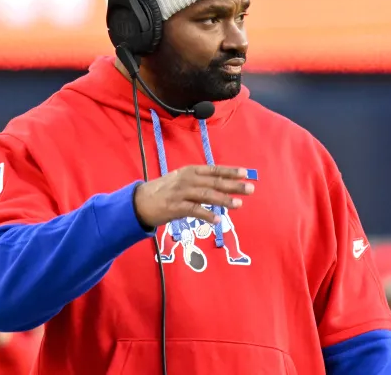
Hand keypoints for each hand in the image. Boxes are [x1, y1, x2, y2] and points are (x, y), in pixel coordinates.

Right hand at [133, 165, 253, 227]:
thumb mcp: (182, 180)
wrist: (140, 202)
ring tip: (238, 204)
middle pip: (214, 182)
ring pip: (206, 195)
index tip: (245, 173)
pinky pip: (194, 211)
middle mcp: (187, 179)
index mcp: (190, 171)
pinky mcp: (175, 207)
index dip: (230, 171)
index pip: (214, 170)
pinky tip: (218, 220)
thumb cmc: (164, 191)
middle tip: (250, 188)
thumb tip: (222, 185)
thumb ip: (199, 182)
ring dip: (224, 200)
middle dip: (233, 185)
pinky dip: (207, 215)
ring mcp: (181, 193)